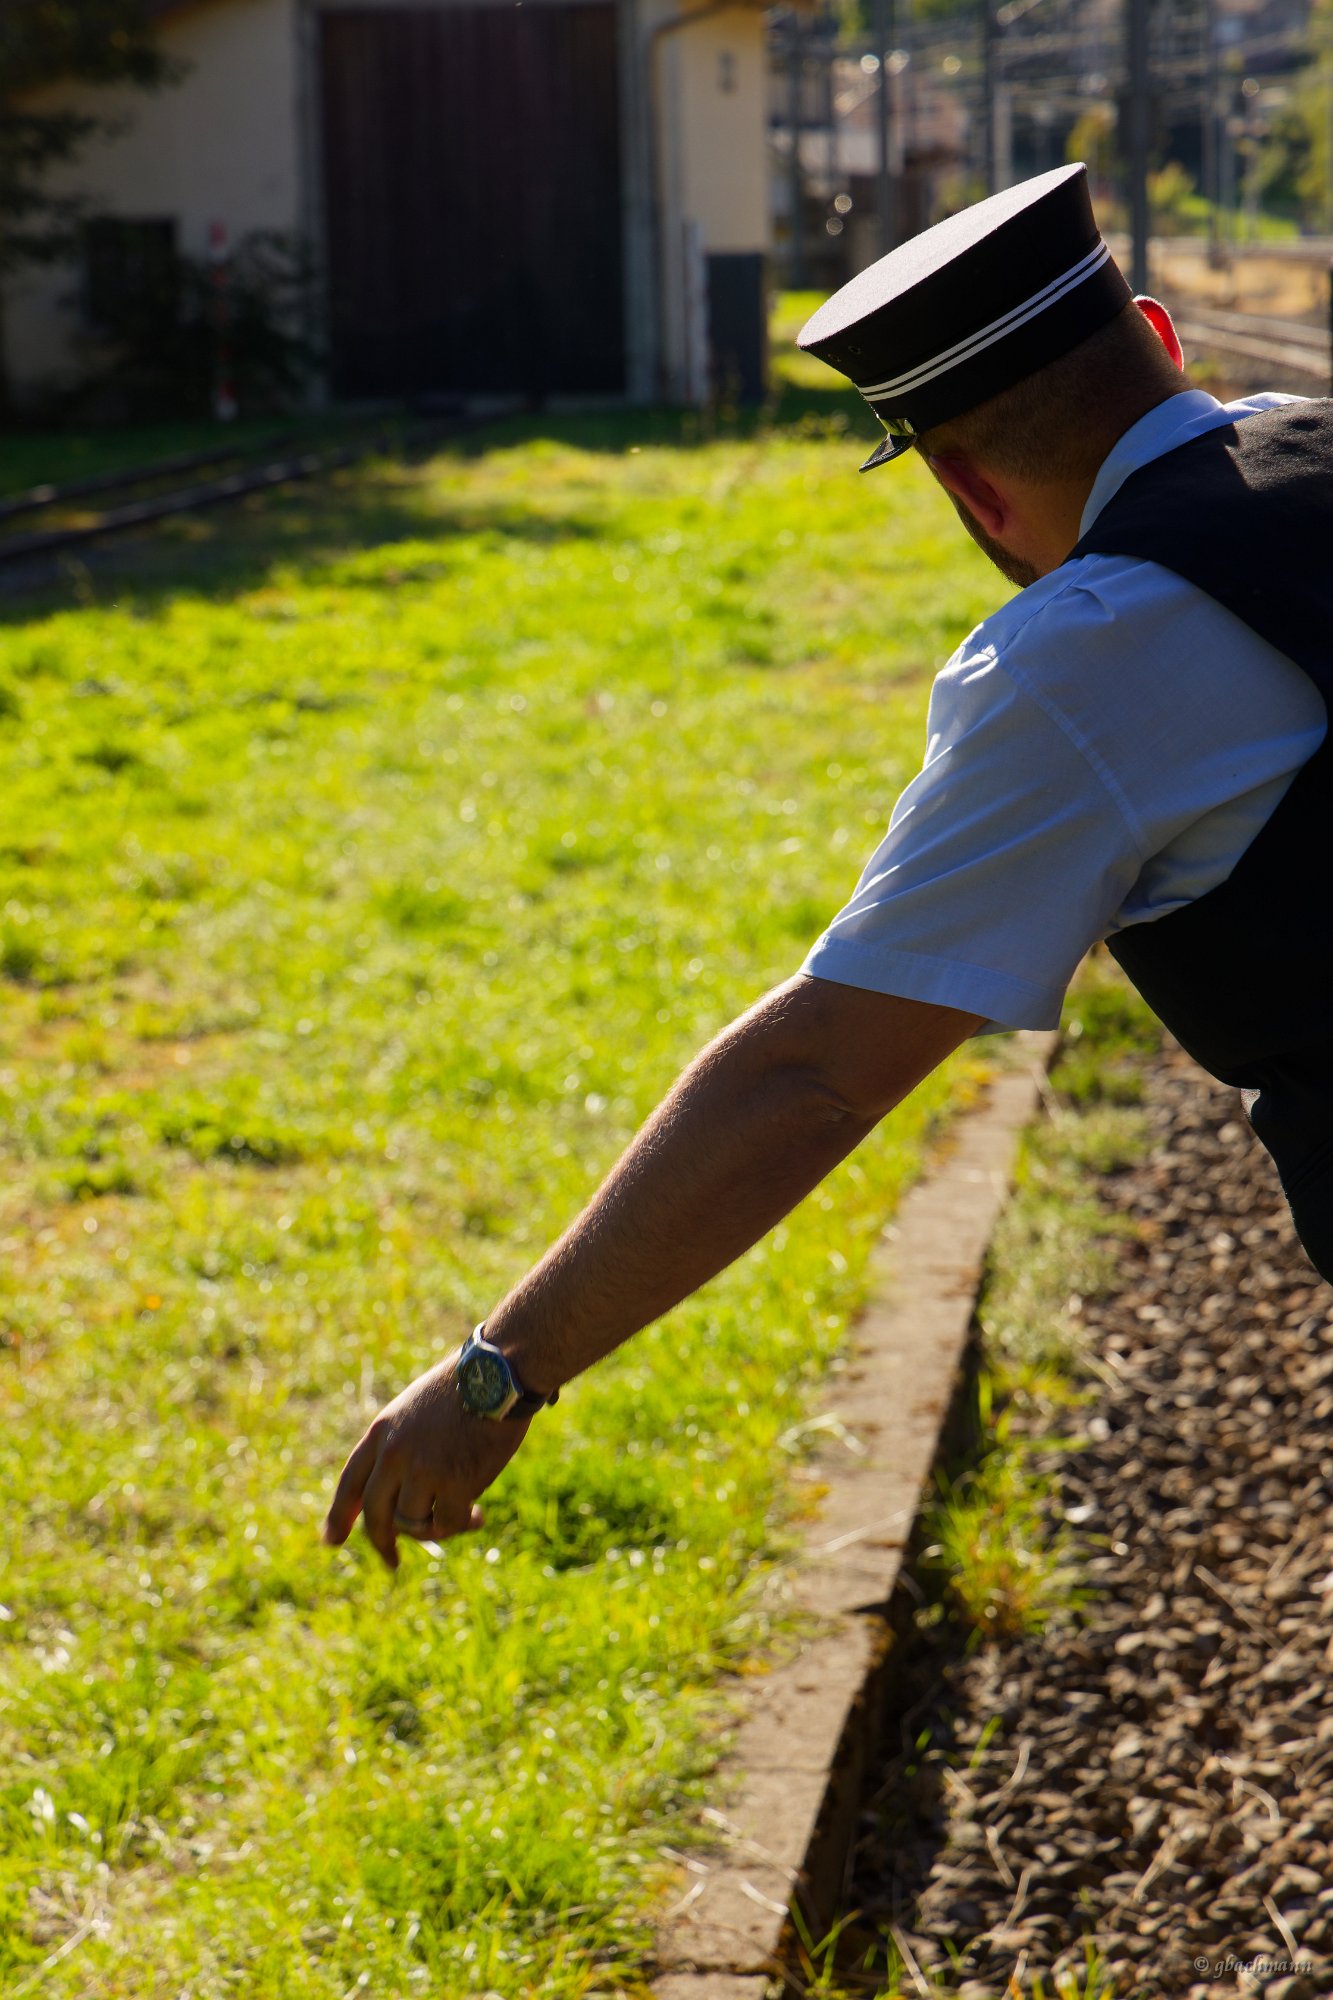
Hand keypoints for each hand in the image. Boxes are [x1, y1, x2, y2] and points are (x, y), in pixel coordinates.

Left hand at [322, 1349, 529, 1569]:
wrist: (498, 1374)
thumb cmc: (466, 1388)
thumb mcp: (417, 1410)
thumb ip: (402, 1447)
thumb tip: (401, 1500)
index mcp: (382, 1431)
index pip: (350, 1480)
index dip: (339, 1514)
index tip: (331, 1540)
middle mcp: (394, 1454)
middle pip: (375, 1514)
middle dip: (382, 1543)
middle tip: (391, 1561)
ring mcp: (422, 1470)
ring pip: (412, 1524)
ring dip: (435, 1528)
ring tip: (466, 1515)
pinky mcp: (453, 1483)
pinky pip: (447, 1523)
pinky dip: (462, 1524)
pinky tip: (478, 1515)